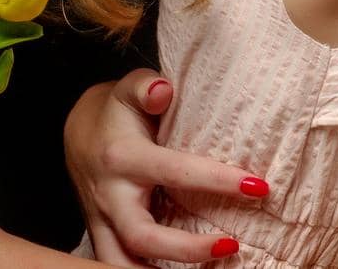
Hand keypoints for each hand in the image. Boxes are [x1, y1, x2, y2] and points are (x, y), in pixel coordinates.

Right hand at [65, 69, 264, 265]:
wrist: (78, 131)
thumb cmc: (116, 110)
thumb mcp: (127, 88)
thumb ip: (145, 86)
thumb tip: (163, 90)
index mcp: (124, 158)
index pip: (176, 172)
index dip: (218, 181)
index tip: (259, 186)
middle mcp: (110, 196)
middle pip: (144, 237)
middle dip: (188, 250)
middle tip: (233, 244)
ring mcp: (103, 221)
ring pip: (122, 263)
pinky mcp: (103, 236)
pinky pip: (118, 265)